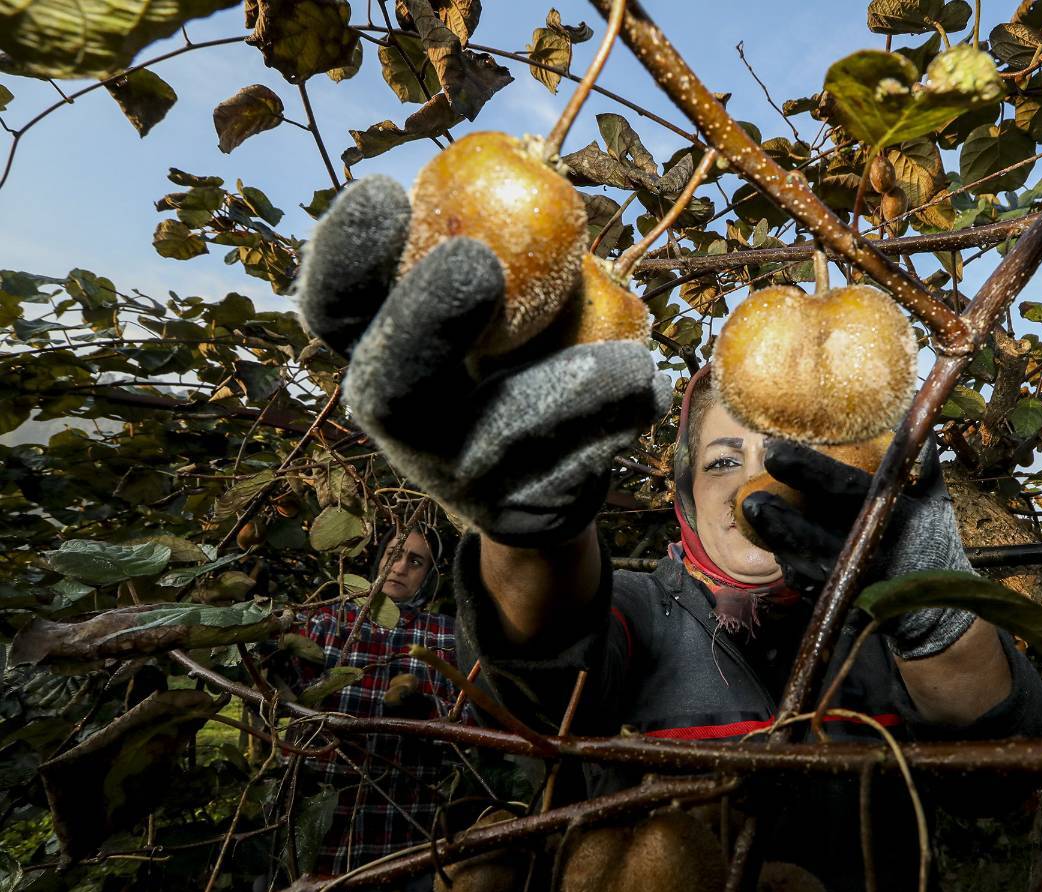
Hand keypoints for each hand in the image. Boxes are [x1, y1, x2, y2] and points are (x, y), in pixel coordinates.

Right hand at [297, 176, 669, 546]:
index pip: (334, 310)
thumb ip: (491, 269)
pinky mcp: (519, 511)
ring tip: (630, 363)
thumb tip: (535, 170)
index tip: (383, 190)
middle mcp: (400, 421)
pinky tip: (648, 392)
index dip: (345, 256)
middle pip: (391, 386)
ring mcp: (457, 478)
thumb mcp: (489, 319)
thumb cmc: (511, 369)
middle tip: (474, 263)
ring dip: (571, 390)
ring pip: (502, 436)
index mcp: (377, 356)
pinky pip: (576, 464)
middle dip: (426, 322)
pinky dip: (620, 421)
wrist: (540, 489)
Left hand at [740, 437, 975, 658]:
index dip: (807, 468)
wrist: (939, 605)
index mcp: (898, 516)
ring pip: (808, 563)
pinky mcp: (848, 605)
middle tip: (751, 497)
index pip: (844, 487)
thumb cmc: (933, 538)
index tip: (774, 450)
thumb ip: (916, 460)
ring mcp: (861, 584)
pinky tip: (775, 544)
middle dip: (781, 516)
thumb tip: (904, 411)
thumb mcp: (933, 498)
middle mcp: (878, 552)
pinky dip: (792, 564)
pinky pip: (812, 586)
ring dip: (778, 540)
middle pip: (818, 535)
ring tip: (754, 514)